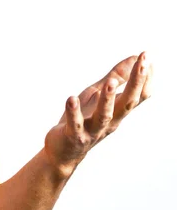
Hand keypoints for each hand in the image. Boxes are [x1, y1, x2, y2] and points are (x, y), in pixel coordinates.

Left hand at [44, 52, 151, 177]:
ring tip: (110, 83)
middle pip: (127, 103)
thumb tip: (134, 58)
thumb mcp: (98, 95)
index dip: (144, 77)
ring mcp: (92, 130)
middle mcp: (109, 121)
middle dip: (136, 83)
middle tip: (143, 63)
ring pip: (104, 115)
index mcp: (117, 112)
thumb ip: (116, 78)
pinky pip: (75, 124)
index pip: (138, 96)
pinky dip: (74, 112)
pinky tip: (71, 98)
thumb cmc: (83, 120)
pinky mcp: (74, 136)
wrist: (63, 152)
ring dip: (108, 99)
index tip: (146, 56)